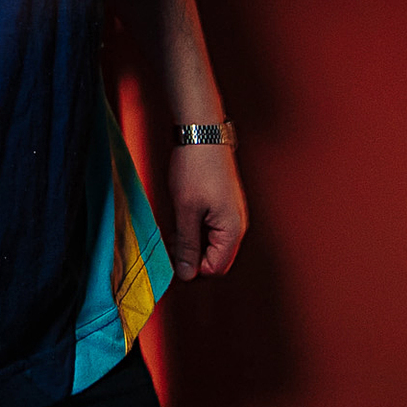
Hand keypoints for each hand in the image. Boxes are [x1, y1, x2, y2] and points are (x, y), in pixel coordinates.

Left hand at [166, 144, 247, 280]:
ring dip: (191, 244)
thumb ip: (187, 245)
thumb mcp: (186, 210)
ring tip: (171, 233)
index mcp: (232, 230)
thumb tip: (187, 274)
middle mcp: (237, 225)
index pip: (215, 269)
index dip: (191, 269)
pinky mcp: (223, 206)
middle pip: (215, 259)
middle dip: (191, 258)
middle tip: (169, 246)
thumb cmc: (196, 167)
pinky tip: (179, 222)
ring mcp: (231, 215)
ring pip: (211, 244)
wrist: (202, 133)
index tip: (171, 259)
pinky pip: (210, 230)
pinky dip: (194, 231)